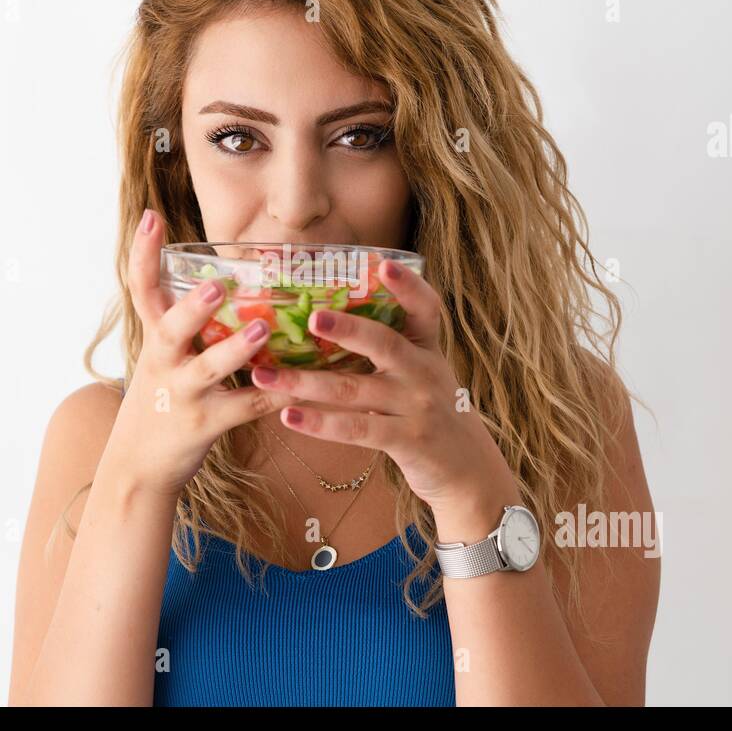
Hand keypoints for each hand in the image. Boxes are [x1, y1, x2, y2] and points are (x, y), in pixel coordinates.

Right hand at [110, 210, 300, 496]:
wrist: (136, 467)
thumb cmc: (161, 400)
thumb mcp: (163, 358)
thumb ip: (187, 325)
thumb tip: (222, 281)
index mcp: (154, 339)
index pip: (141, 290)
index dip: (143, 254)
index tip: (150, 216)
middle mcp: (163, 363)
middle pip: (169, 328)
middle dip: (192, 306)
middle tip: (216, 284)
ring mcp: (182, 394)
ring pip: (208, 369)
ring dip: (235, 350)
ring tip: (261, 330)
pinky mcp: (203, 424)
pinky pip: (244, 407)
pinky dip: (272, 395)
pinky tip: (299, 386)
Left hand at [249, 259, 509, 509]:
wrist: (466, 467)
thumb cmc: (430, 413)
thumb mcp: (421, 374)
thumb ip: (390, 349)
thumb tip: (327, 318)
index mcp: (427, 349)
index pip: (425, 309)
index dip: (407, 286)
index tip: (383, 263)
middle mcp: (425, 372)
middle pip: (384, 343)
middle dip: (347, 329)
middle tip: (312, 317)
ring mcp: (418, 406)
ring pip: (354, 390)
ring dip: (304, 382)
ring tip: (265, 376)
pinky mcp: (408, 440)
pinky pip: (357, 429)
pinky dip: (320, 423)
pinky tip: (288, 416)